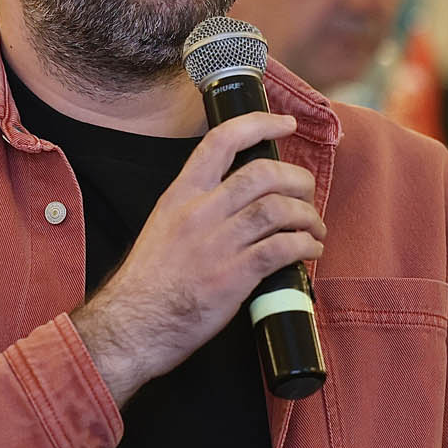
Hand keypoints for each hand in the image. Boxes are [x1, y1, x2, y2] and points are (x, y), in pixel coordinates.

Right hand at [70, 112, 323, 404]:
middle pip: (261, 173)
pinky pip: (281, 248)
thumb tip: (238, 201)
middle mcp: (199, 212)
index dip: (258, 124)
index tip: (284, 123)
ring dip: (307, 215)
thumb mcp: (163, 226)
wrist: (133, 325)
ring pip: (277, 209)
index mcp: (180, 195)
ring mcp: (217, 244)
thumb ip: (196, 209)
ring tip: (314, 228)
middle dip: (296, 179)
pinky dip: (305, 245)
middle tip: (307, 192)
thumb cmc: (149, 281)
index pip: (220, 141)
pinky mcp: (232, 276)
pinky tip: (310, 251)